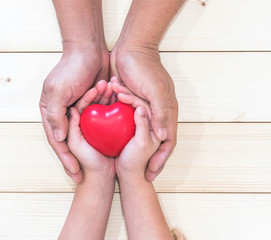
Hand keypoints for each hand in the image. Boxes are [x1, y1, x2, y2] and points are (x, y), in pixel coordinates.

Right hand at [40, 49, 108, 182]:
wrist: (90, 49)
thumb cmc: (72, 68)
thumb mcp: (59, 91)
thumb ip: (56, 115)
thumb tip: (59, 138)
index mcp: (52, 111)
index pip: (59, 142)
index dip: (67, 160)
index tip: (77, 175)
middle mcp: (65, 112)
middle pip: (73, 142)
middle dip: (81, 160)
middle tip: (90, 177)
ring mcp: (81, 108)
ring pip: (89, 132)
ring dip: (96, 143)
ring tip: (106, 158)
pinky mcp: (95, 103)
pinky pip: (101, 119)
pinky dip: (107, 128)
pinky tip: (115, 142)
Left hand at [110, 47, 177, 180]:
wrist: (130, 48)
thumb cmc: (145, 68)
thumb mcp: (156, 93)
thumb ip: (161, 114)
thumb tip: (163, 137)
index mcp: (167, 111)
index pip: (168, 142)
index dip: (161, 160)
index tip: (151, 175)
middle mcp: (158, 112)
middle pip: (157, 142)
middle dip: (150, 159)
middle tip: (141, 175)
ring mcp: (146, 108)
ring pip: (142, 134)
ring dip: (134, 146)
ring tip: (125, 161)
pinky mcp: (132, 103)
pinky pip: (130, 122)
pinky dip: (124, 132)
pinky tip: (115, 143)